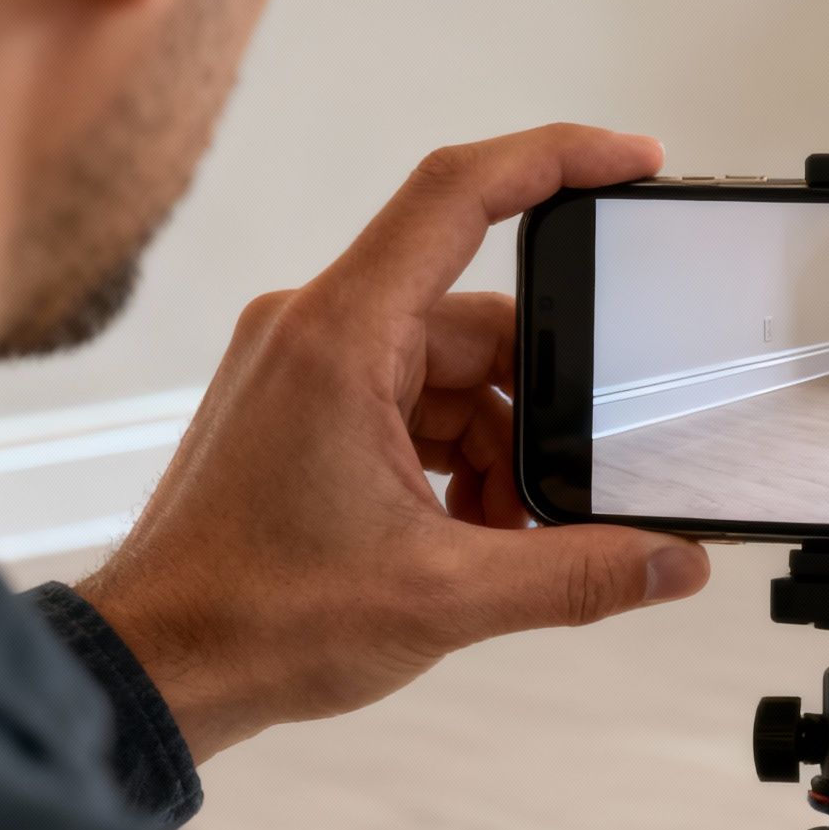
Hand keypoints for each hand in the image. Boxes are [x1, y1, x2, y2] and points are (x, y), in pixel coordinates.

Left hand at [78, 124, 709, 761]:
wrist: (156, 671)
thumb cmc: (250, 618)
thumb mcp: (445, 597)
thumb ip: (577, 574)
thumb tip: (672, 561)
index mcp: (341, 336)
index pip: (460, 193)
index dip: (558, 158)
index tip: (634, 162)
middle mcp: (318, 329)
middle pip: (479, 321)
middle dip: (539, 405)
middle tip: (565, 484)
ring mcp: (308, 366)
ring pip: (453, 371)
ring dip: (500, 446)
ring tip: (503, 533)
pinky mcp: (306, 405)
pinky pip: (417, 402)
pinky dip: (461, 458)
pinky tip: (473, 529)